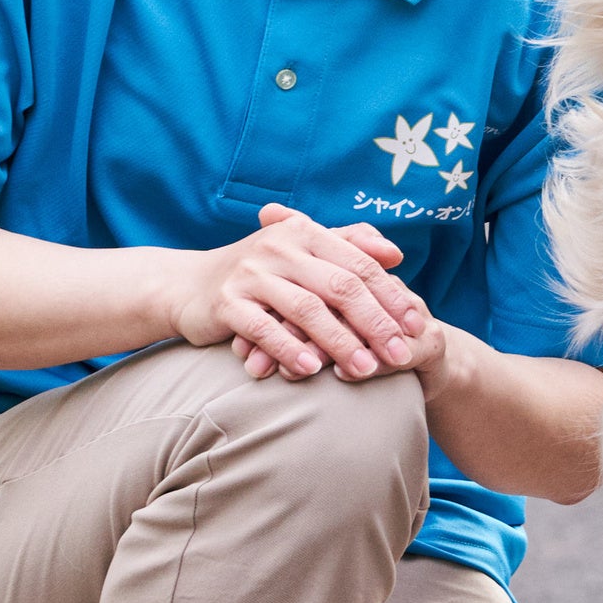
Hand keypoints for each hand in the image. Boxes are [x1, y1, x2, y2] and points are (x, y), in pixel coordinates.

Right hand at [181, 205, 430, 379]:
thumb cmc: (258, 273)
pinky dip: (290, 350)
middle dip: (374, 323)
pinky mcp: (226, 302)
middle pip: (339, 287)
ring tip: (365, 371)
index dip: (391, 295)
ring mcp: (251, 274)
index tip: (416, 324)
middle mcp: (279, 247)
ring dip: (340, 343)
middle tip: (399, 355)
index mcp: (304, 232)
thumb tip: (396, 254)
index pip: (359, 264)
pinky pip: (264, 328)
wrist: (186, 285)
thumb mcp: (300, 251)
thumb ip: (348, 245)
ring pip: (306, 310)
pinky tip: (312, 370)